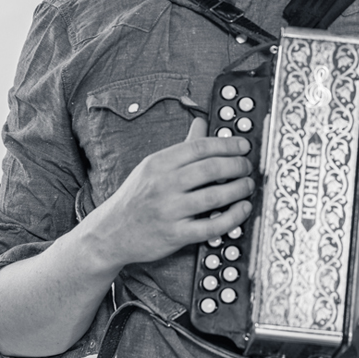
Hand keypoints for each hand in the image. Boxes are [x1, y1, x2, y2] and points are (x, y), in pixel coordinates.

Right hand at [88, 118, 255, 268]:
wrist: (110, 233)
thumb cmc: (136, 197)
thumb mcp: (152, 167)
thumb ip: (182, 147)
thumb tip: (201, 122)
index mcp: (159, 163)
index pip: (200, 147)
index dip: (227, 145)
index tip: (244, 146)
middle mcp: (163, 185)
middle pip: (210, 169)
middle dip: (237, 165)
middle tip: (248, 166)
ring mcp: (169, 211)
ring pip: (214, 196)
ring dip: (239, 189)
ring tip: (248, 186)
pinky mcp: (175, 235)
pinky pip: (211, 226)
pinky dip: (233, 217)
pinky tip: (243, 209)